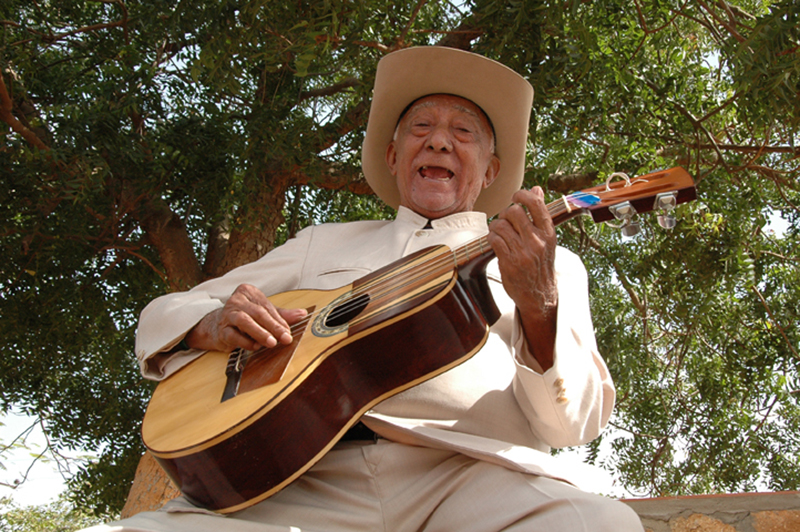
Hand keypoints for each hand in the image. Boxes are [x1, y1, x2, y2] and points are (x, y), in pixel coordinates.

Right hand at [184, 284, 307, 352]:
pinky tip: (255, 346)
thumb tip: (302, 314)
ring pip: (244, 321)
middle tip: (285, 338)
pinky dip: (245, 341)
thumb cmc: (244, 317)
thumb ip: (282, 314)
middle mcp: (236, 300)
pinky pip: (233, 335)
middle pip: (258, 313)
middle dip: (273, 327)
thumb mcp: (263, 313)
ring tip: (271, 342)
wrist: (216, 326)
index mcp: (248, 292)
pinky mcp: (221, 330)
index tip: (289, 332)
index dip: (279, 320)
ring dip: (260, 333)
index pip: (267, 307)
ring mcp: (227, 314)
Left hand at [488, 187, 557, 369]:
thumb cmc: (541, 263)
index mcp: (549, 233)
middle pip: (514, 212)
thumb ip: (540, 214)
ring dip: (495, 227)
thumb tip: (537, 189)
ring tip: (499, 233)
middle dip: (505, 214)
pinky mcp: (509, 262)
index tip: (515, 197)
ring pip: (500, 225)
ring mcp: (523, 252)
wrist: (540, 294)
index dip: (522, 195)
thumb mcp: (546, 239)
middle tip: (505, 222)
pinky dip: (491, 238)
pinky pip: (494, 240)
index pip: (536, 204)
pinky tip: (496, 243)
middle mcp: (537, 241)